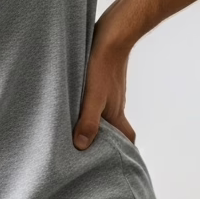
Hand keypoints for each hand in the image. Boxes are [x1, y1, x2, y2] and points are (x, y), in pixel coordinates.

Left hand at [73, 21, 135, 148]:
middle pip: (114, 129)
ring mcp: (108, 92)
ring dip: (92, 125)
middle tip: (86, 154)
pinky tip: (72, 105)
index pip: (127, 139)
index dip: (124, 153)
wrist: (113, 33)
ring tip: (73, 134)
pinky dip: (86, 107)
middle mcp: (114, 105)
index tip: (113, 165)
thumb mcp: (93, 97)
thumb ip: (88, 121)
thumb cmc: (103, 65)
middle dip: (104, 142)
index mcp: (116, 114)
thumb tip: (81, 146)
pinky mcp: (100, 80)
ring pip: (103, 114)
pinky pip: (95, 100)